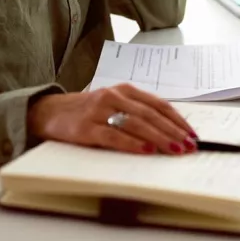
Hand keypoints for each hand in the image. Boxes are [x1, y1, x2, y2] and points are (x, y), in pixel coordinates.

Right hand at [27, 83, 196, 154]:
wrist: (47, 112)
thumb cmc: (86, 112)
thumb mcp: (113, 105)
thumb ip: (136, 113)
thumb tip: (169, 132)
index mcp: (124, 90)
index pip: (158, 104)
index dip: (177, 119)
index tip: (192, 133)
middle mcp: (114, 96)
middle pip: (151, 114)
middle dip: (173, 131)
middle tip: (190, 145)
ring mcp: (99, 111)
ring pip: (136, 124)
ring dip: (159, 138)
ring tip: (175, 149)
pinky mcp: (85, 128)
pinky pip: (113, 136)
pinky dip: (132, 143)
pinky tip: (146, 150)